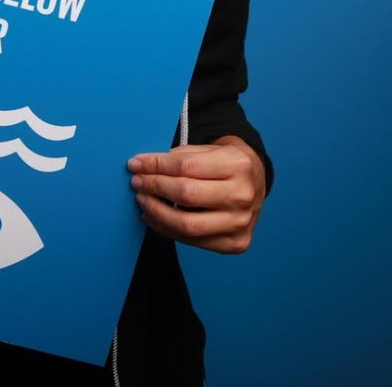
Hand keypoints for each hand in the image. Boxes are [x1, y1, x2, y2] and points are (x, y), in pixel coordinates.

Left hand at [127, 136, 264, 253]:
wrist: (256, 181)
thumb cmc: (226, 162)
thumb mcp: (209, 148)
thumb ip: (180, 156)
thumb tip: (144, 166)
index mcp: (237, 164)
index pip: (185, 166)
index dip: (155, 165)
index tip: (136, 164)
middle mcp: (243, 195)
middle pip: (186, 194)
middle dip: (154, 187)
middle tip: (137, 182)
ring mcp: (241, 223)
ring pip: (187, 224)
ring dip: (157, 213)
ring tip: (143, 201)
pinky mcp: (235, 243)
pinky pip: (193, 241)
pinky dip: (168, 230)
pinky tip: (156, 217)